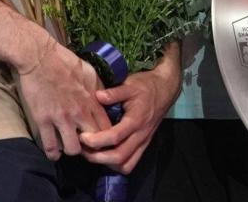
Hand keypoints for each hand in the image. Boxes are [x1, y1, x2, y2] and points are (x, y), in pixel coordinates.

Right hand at [17, 37, 112, 160]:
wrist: (38, 56)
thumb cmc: (63, 60)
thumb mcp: (89, 71)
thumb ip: (98, 88)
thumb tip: (103, 98)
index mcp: (91, 100)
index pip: (106, 127)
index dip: (104, 136)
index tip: (99, 138)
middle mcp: (79, 112)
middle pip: (93, 142)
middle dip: (91, 147)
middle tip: (84, 145)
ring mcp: (61, 118)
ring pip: (72, 149)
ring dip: (71, 150)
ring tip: (67, 146)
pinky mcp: (43, 120)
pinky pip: (50, 147)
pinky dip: (52, 153)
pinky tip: (53, 151)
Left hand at [79, 54, 180, 173]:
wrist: (165, 89)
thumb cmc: (146, 86)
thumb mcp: (130, 84)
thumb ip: (114, 92)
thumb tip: (97, 96)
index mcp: (136, 120)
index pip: (115, 137)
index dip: (96, 140)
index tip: (82, 136)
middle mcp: (140, 135)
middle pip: (119, 157)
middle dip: (97, 157)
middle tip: (83, 149)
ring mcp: (143, 142)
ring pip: (126, 164)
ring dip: (107, 163)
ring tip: (92, 153)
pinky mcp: (144, 145)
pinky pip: (131, 163)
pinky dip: (117, 164)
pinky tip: (106, 155)